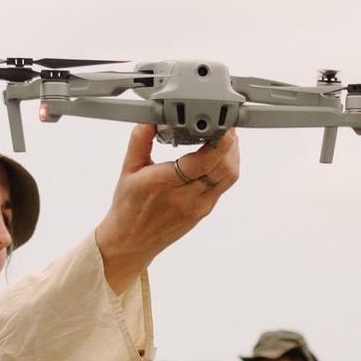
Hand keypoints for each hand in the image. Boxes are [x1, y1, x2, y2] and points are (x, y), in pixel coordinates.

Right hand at [93, 126, 239, 293]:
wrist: (131, 241)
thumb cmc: (128, 206)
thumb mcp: (128, 170)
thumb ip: (139, 141)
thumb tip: (148, 119)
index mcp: (163, 184)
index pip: (202, 162)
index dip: (220, 142)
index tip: (223, 125)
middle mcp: (184, 197)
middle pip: (224, 169)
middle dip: (231, 145)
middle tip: (225, 127)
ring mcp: (197, 207)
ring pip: (228, 178)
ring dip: (232, 156)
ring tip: (225, 140)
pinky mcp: (203, 211)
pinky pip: (222, 187)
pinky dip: (225, 169)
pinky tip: (218, 158)